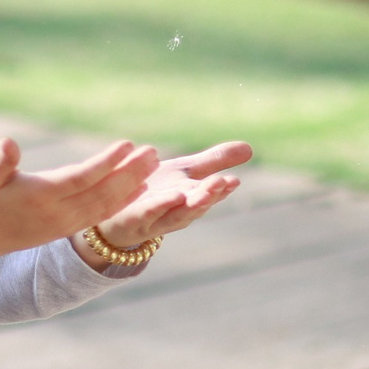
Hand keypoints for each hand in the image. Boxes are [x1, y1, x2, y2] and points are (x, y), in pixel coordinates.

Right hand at [0, 137, 157, 279]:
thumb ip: (1, 160)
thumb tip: (6, 142)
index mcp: (40, 195)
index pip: (81, 177)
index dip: (107, 162)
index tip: (128, 145)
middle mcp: (57, 213)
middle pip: (102, 192)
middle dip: (130, 173)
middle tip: (153, 152)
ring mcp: (65, 224)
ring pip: (106, 205)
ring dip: (132, 185)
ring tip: (153, 164)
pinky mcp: (68, 229)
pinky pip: (101, 216)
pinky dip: (122, 202)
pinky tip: (140, 188)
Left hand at [87, 141, 250, 250]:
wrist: (118, 211)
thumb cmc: (156, 191)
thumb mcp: (186, 172)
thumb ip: (215, 161)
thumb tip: (250, 148)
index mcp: (192, 199)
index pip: (210, 194)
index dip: (222, 189)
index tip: (235, 179)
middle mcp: (177, 212)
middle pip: (196, 205)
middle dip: (209, 195)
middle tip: (223, 182)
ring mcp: (156, 219)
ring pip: (176, 214)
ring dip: (189, 204)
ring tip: (201, 192)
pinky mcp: (134, 220)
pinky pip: (148, 214)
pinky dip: (159, 207)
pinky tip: (171, 196)